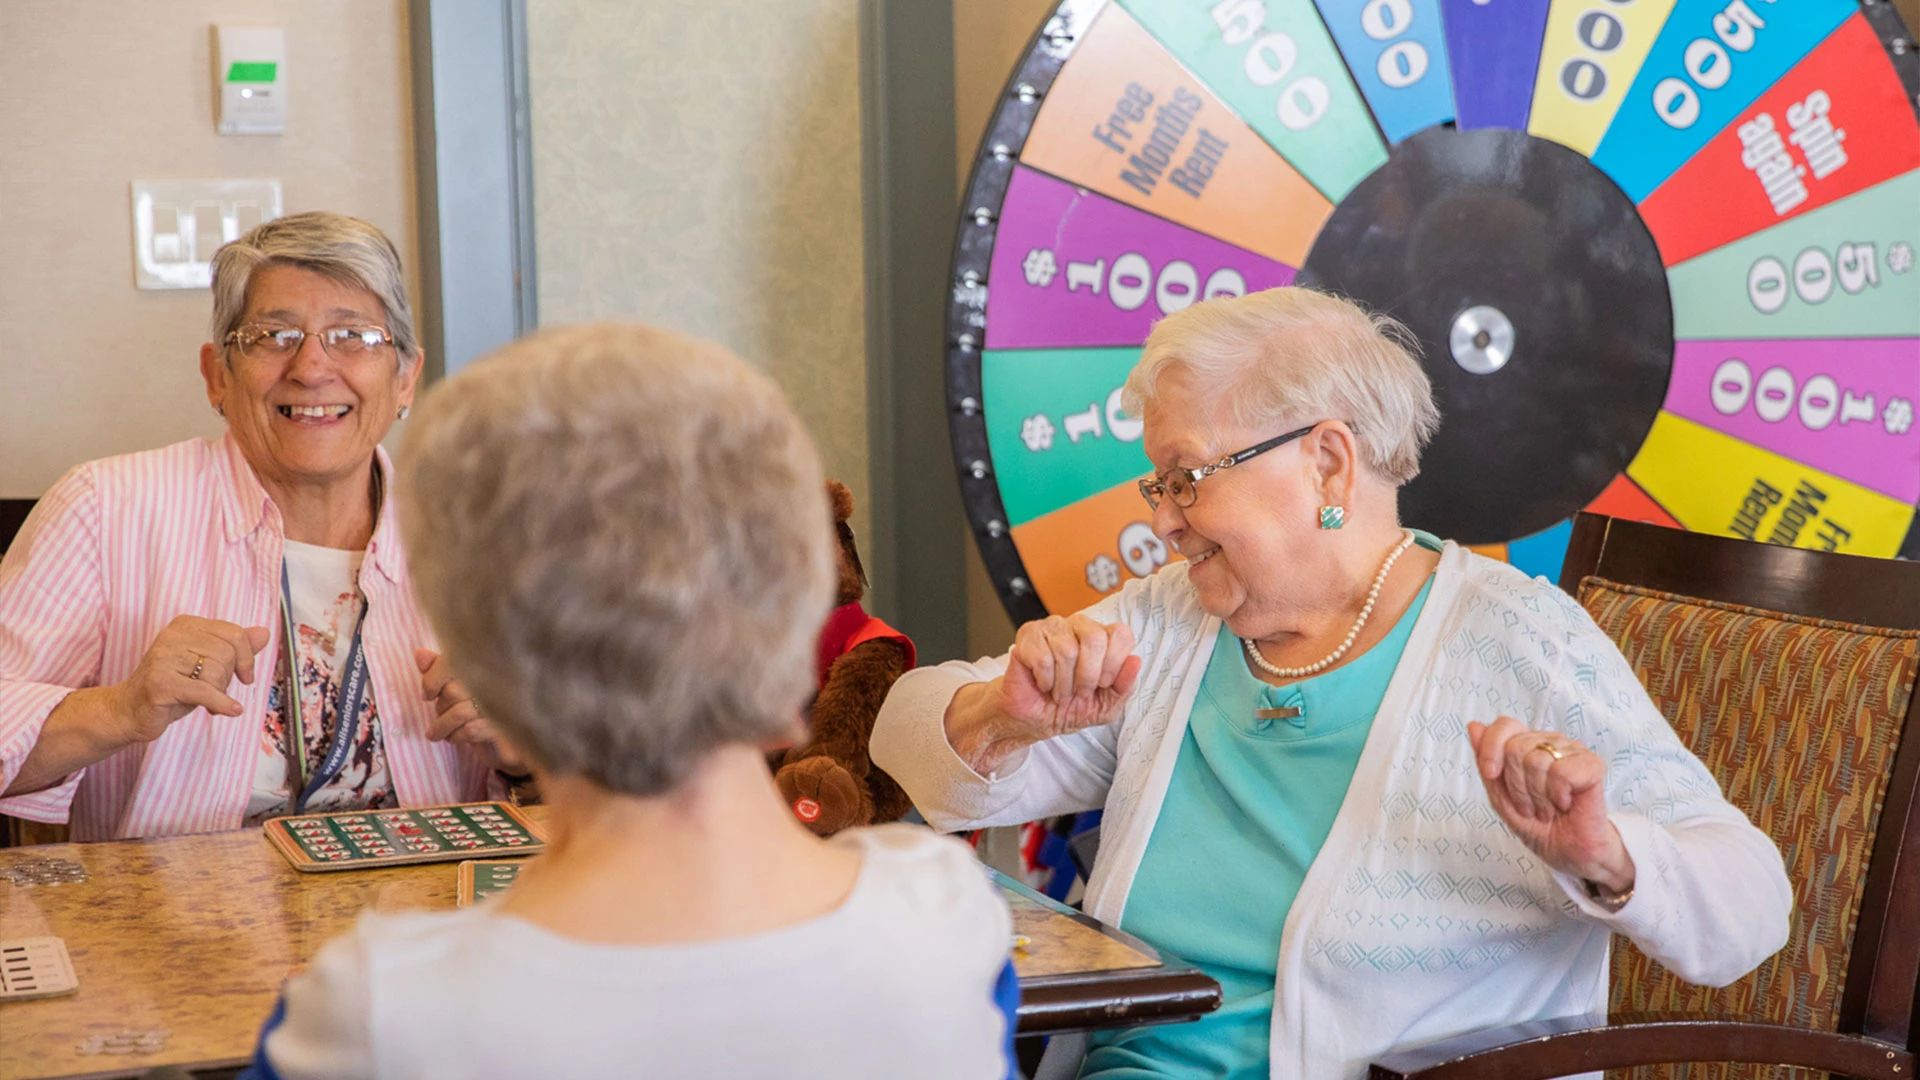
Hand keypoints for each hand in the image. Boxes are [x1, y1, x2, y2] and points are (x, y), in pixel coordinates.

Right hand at [114, 616, 270, 743]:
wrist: (129, 710)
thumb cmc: (172, 685)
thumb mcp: (207, 663)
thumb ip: (235, 647)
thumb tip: (264, 633)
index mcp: (186, 625)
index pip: (234, 634)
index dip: (246, 658)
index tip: (245, 675)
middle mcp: (172, 636)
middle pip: (227, 654)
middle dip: (227, 677)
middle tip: (212, 689)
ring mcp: (163, 659)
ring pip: (216, 673)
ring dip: (218, 692)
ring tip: (202, 699)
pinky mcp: (161, 683)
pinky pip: (205, 692)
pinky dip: (222, 704)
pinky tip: (231, 711)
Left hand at [415, 648, 525, 773]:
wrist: (510, 735)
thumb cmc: (479, 704)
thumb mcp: (458, 683)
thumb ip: (438, 667)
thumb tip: (418, 654)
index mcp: (483, 662)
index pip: (450, 663)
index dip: (432, 681)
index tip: (427, 696)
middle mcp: (494, 678)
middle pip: (453, 692)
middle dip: (440, 708)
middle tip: (439, 716)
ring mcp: (500, 702)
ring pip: (459, 714)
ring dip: (442, 727)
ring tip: (436, 734)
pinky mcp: (503, 724)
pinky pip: (471, 730)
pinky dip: (457, 736)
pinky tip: (454, 737)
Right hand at [947, 614, 1141, 774]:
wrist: (1034, 719)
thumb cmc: (1069, 708)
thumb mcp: (1105, 706)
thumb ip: (1124, 686)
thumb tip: (1136, 661)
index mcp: (1103, 638)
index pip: (1121, 634)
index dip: (1113, 664)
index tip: (1102, 684)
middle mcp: (1080, 626)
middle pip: (1095, 638)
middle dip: (1087, 676)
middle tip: (1078, 691)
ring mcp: (1053, 627)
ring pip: (1067, 649)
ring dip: (1063, 683)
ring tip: (1058, 691)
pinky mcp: (1028, 634)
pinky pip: (1042, 657)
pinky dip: (1044, 680)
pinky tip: (1042, 683)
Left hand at [1468, 717, 1634, 892]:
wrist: (1567, 852)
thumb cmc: (1537, 824)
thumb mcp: (1499, 795)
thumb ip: (1486, 761)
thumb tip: (1473, 725)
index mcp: (1529, 743)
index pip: (1505, 725)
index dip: (1491, 750)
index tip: (1491, 774)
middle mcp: (1552, 741)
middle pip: (1516, 747)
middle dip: (1517, 786)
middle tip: (1531, 805)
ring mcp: (1574, 751)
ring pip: (1537, 760)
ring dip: (1538, 796)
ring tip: (1548, 808)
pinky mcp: (1593, 764)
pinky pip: (1562, 772)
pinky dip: (1558, 795)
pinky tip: (1566, 803)